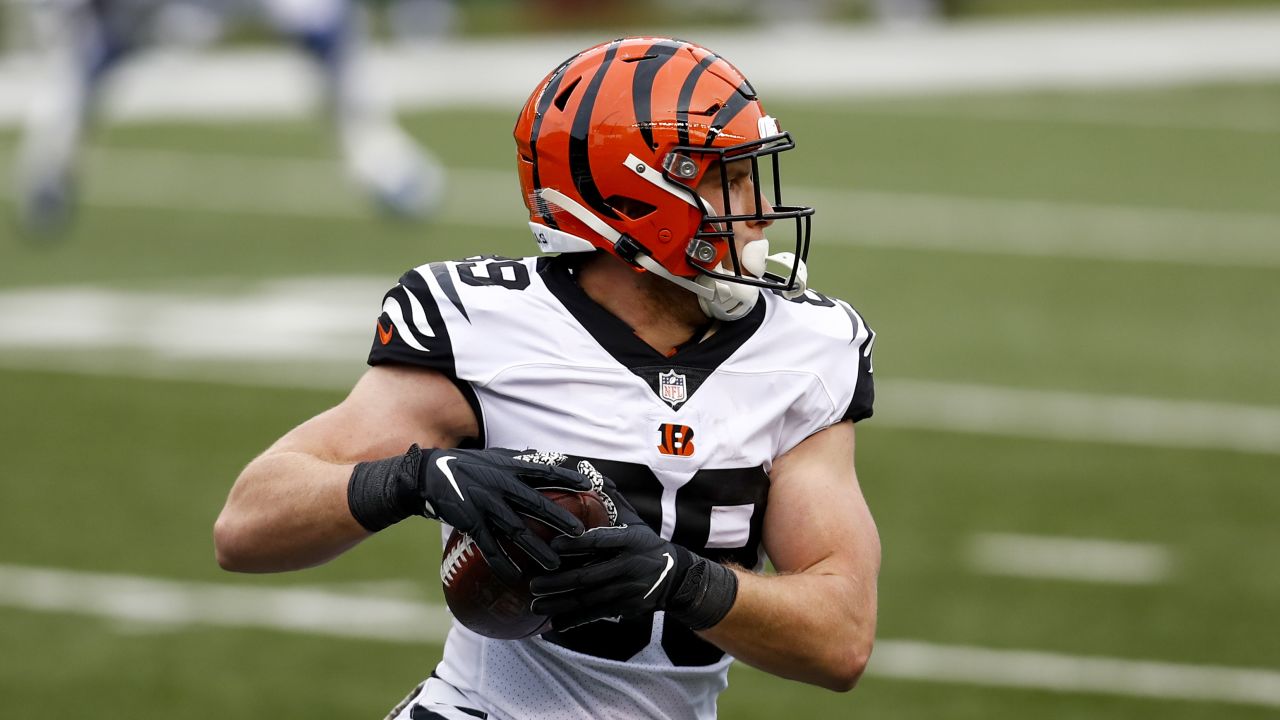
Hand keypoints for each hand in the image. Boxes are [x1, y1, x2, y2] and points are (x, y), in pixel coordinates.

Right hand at [413, 446, 590, 582]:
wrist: (428, 474)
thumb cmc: (466, 465)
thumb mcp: (494, 457)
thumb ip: (518, 460)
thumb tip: (543, 456)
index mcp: (509, 467)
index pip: (544, 471)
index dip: (567, 478)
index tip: (589, 486)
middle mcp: (500, 485)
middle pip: (536, 503)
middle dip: (559, 519)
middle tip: (581, 533)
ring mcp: (485, 505)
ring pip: (516, 530)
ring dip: (537, 549)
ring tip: (555, 564)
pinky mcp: (470, 522)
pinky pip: (489, 546)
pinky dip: (501, 563)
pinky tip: (515, 576)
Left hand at [528, 522, 737, 631]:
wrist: (674, 577)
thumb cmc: (644, 544)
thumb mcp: (634, 522)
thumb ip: (611, 501)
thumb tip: (589, 472)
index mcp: (629, 541)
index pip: (600, 541)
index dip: (576, 543)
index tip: (553, 543)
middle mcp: (629, 566)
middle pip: (588, 576)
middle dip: (558, 582)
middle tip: (532, 582)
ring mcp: (627, 590)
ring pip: (588, 600)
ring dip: (559, 604)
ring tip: (535, 605)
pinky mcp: (625, 608)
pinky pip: (595, 616)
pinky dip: (574, 621)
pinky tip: (554, 624)